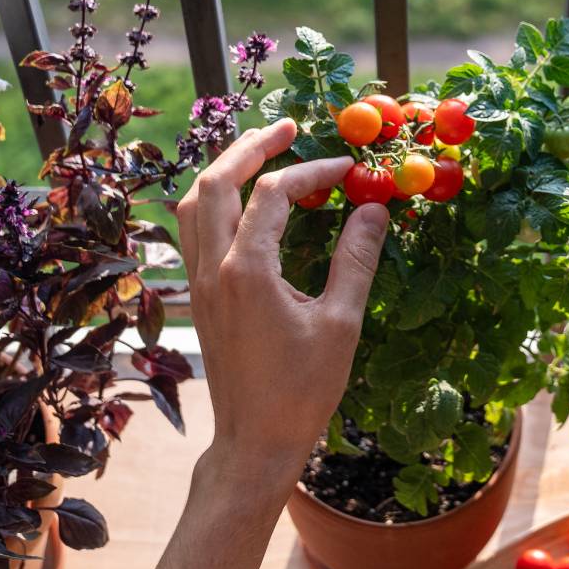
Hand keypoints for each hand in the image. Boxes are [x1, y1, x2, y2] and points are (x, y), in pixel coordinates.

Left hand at [174, 119, 387, 493]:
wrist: (254, 441)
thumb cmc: (302, 390)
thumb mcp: (341, 323)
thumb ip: (356, 259)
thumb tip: (375, 208)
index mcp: (247, 270)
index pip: (274, 192)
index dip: (312, 171)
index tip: (349, 171)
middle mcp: (213, 268)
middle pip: (215, 181)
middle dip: (251, 147)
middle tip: (288, 128)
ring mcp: (199, 282)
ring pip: (194, 203)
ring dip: (226, 170)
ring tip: (261, 153)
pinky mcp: (199, 297)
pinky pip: (193, 231)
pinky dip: (214, 203)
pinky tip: (242, 205)